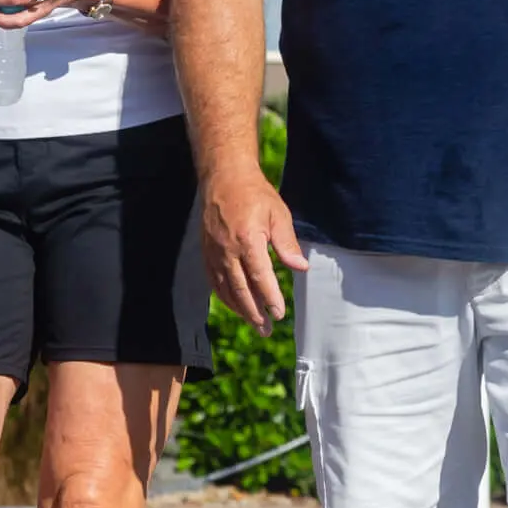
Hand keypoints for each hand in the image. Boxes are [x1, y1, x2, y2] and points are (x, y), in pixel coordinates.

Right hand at [202, 164, 306, 333]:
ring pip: (225, 289)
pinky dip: (226, 297)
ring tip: (255, 324)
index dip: (270, 298)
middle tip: (267, 329)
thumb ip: (287, 244)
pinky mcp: (206, 252)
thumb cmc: (255, 195)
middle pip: (240, 289)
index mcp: (248, 239)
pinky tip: (237, 306)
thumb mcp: (279, 214)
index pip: (260, 277)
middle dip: (254, 313)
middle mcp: (227, 249)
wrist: (224, 178)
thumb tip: (301, 267)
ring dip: (240, 309)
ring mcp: (214, 252)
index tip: (279, 313)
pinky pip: (215, 281)